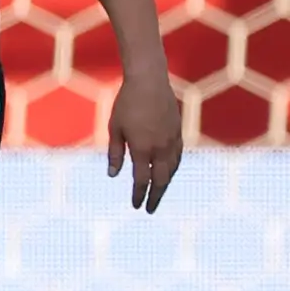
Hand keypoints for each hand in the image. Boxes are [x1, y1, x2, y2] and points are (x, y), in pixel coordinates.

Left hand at [109, 70, 181, 212]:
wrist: (149, 81)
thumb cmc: (126, 104)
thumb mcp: (114, 128)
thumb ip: (115, 153)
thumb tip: (113, 175)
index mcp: (142, 149)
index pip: (142, 180)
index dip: (139, 195)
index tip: (136, 206)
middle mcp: (161, 147)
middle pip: (161, 179)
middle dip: (155, 196)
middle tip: (150, 209)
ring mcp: (172, 140)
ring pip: (172, 169)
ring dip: (165, 183)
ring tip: (158, 193)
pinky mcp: (178, 131)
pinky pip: (178, 156)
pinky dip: (173, 168)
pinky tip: (168, 171)